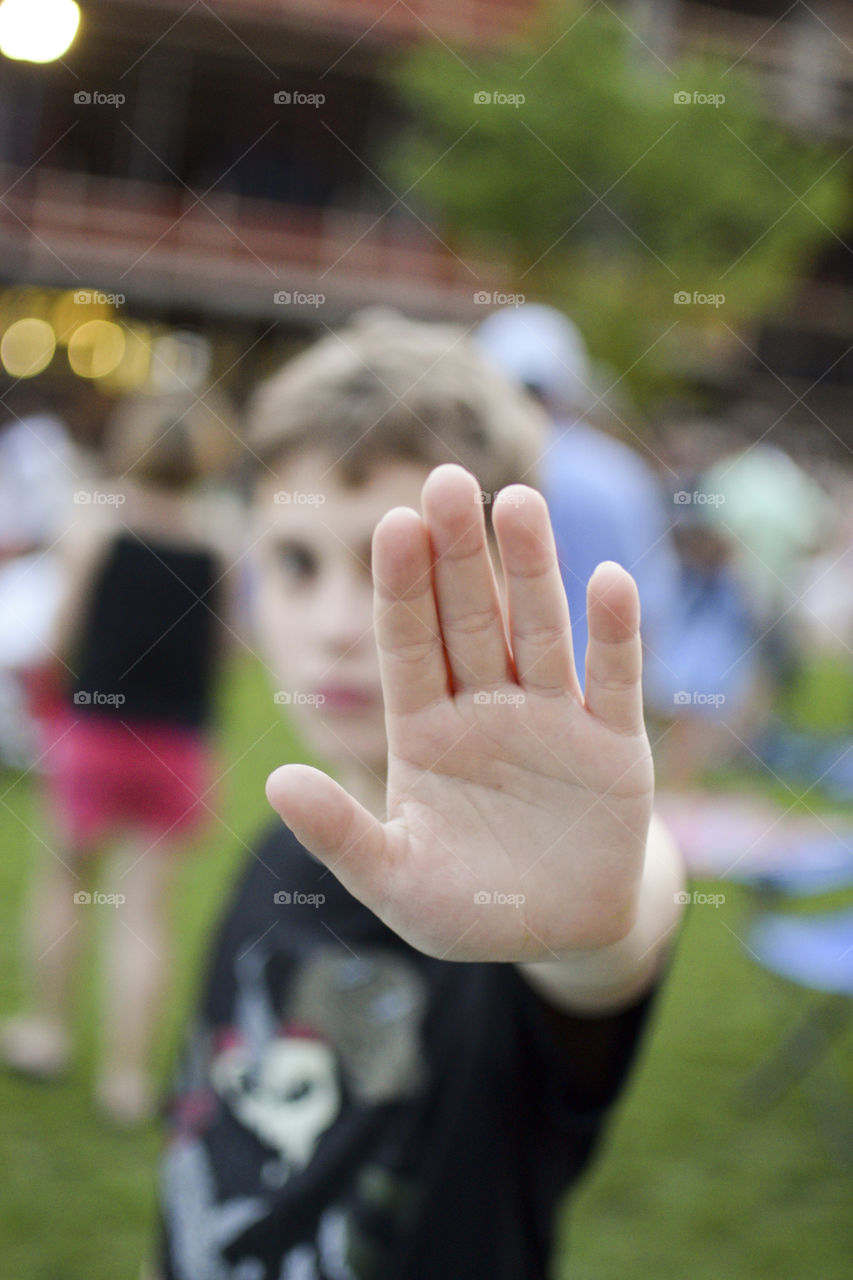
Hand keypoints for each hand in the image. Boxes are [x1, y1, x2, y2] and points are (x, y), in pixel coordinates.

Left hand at [266, 464, 654, 961]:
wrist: (561, 932)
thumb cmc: (465, 906)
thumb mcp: (395, 879)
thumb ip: (340, 835)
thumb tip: (275, 784)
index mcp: (424, 732)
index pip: (408, 644)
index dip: (401, 586)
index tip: (391, 522)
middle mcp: (485, 708)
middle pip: (469, 618)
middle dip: (458, 553)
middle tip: (447, 478)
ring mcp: (551, 719)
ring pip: (538, 631)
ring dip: (532, 570)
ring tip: (518, 501)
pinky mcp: (613, 744)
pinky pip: (613, 680)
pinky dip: (614, 635)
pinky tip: (609, 580)